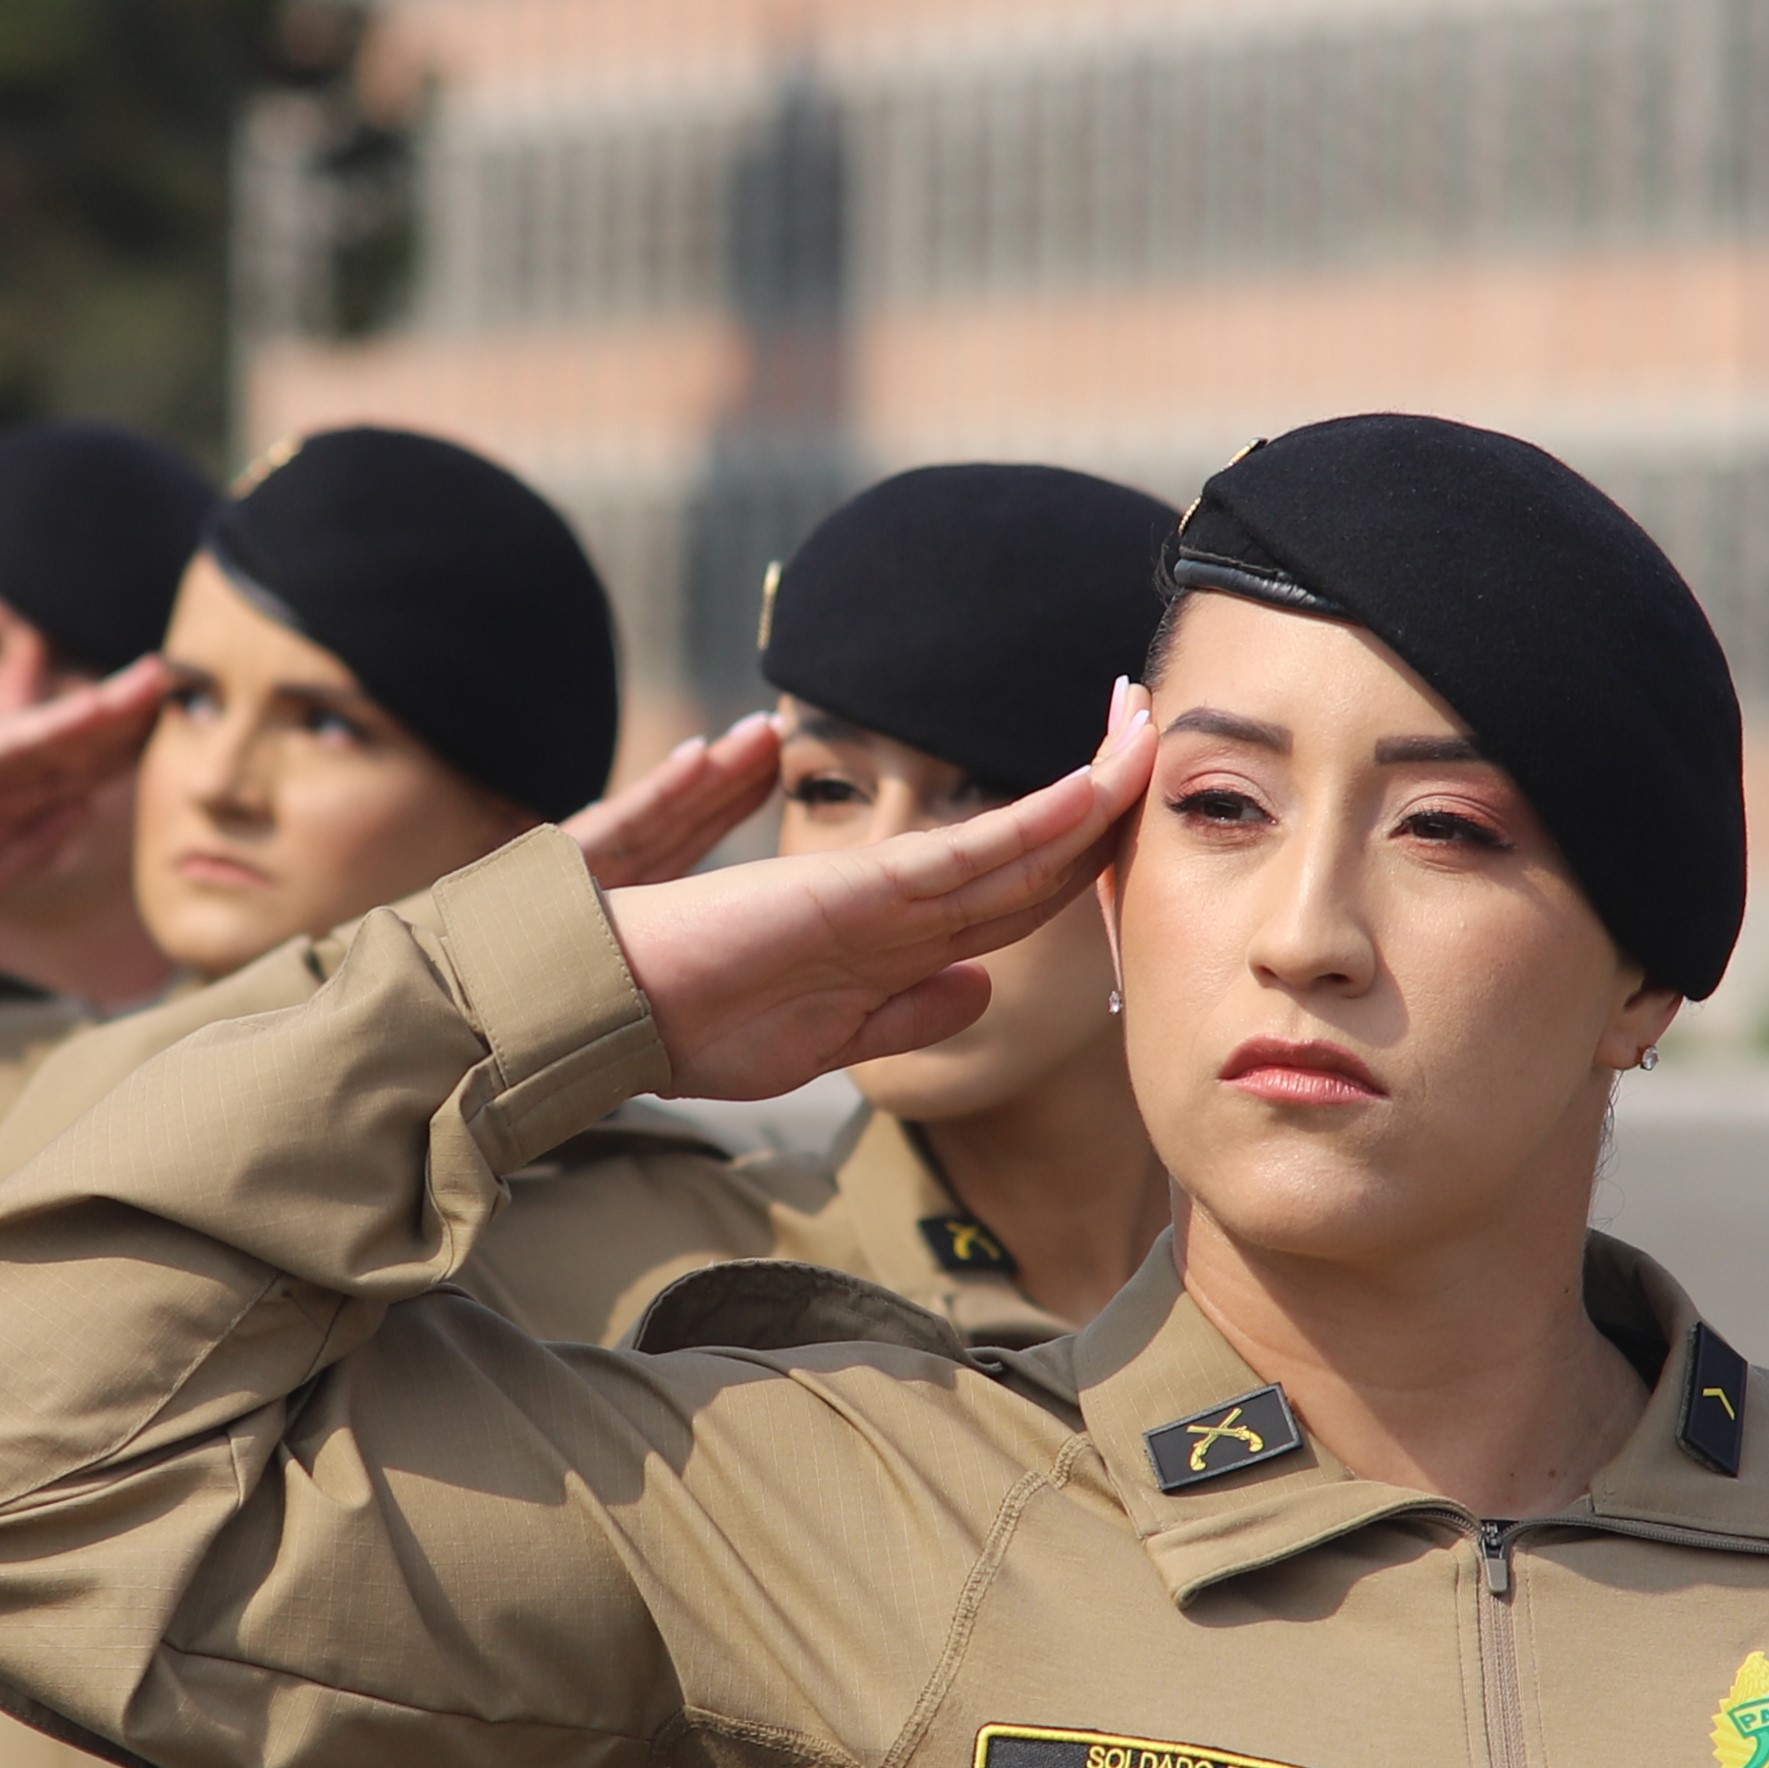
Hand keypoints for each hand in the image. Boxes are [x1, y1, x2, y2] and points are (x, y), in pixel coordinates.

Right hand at [0, 659, 168, 925]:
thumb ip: (42, 840)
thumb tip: (88, 806)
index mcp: (18, 792)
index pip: (89, 763)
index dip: (136, 744)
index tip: (187, 729)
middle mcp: (1, 763)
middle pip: (81, 736)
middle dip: (132, 713)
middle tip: (185, 684)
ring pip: (53, 729)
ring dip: (104, 706)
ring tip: (153, 683)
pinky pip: (5, 740)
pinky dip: (48, 727)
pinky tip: (90, 713)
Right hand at [604, 686, 1150, 1100]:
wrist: (615, 1010)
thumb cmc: (697, 1025)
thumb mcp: (826, 1042)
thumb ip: (906, 1014)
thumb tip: (981, 988)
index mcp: (899, 943)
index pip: (1017, 894)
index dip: (1084, 855)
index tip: (1132, 812)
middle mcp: (903, 908)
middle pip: (1033, 854)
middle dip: (1104, 797)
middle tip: (1152, 725)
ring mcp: (889, 894)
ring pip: (1022, 844)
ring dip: (1096, 789)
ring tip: (1148, 726)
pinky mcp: (867, 888)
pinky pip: (976, 853)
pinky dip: (1044, 820)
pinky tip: (1099, 788)